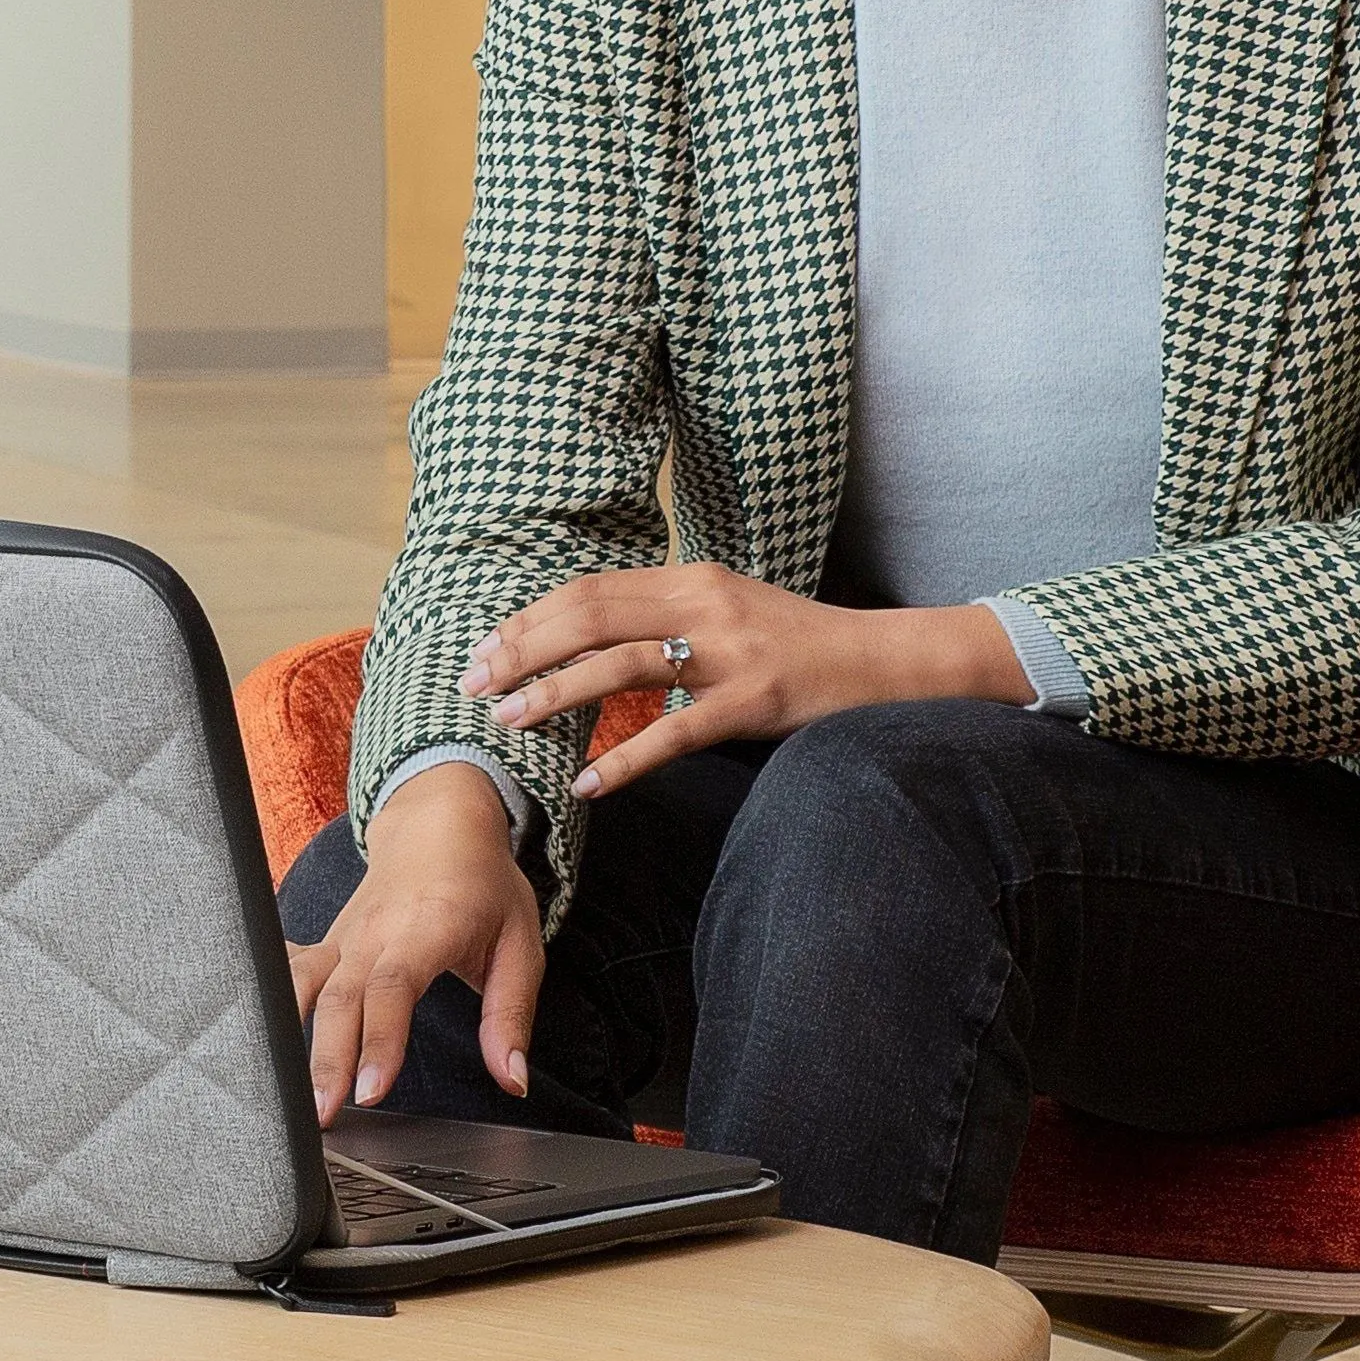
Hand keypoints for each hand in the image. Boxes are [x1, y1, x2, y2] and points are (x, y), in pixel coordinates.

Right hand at [288, 762, 543, 1124]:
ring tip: (284, 1093)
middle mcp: (375, 931)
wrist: (439, 822)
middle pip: (341, 997)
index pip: (394, 986)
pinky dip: (267, 997)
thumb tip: (513, 1080)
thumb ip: (511, 1016)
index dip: (380, 1039)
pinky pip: (290, 968)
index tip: (372, 1090)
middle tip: (321, 1115)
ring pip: (306, 985)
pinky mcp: (328, 942)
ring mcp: (344, 935)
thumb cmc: (482, 883)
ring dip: (289, 1037)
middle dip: (328, 1059)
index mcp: (426, 927)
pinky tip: (248, 1034)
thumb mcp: (521, 944)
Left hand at [461, 565, 1031, 799]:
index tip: (484, 648)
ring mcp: (730, 652)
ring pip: (620, 665)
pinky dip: (623, 760)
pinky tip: (586, 782)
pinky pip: (674, 732)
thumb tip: (594, 637)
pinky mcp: (755, 703)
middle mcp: (704, 604)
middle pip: (589, 616)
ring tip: (507, 721)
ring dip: (553, 693)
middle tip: (472, 684)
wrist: (887, 662)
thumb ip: (669, 616)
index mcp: (692, 578)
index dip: (529, 618)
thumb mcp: (729, 612)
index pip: (590, 589)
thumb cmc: (802, 645)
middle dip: (521, 650)